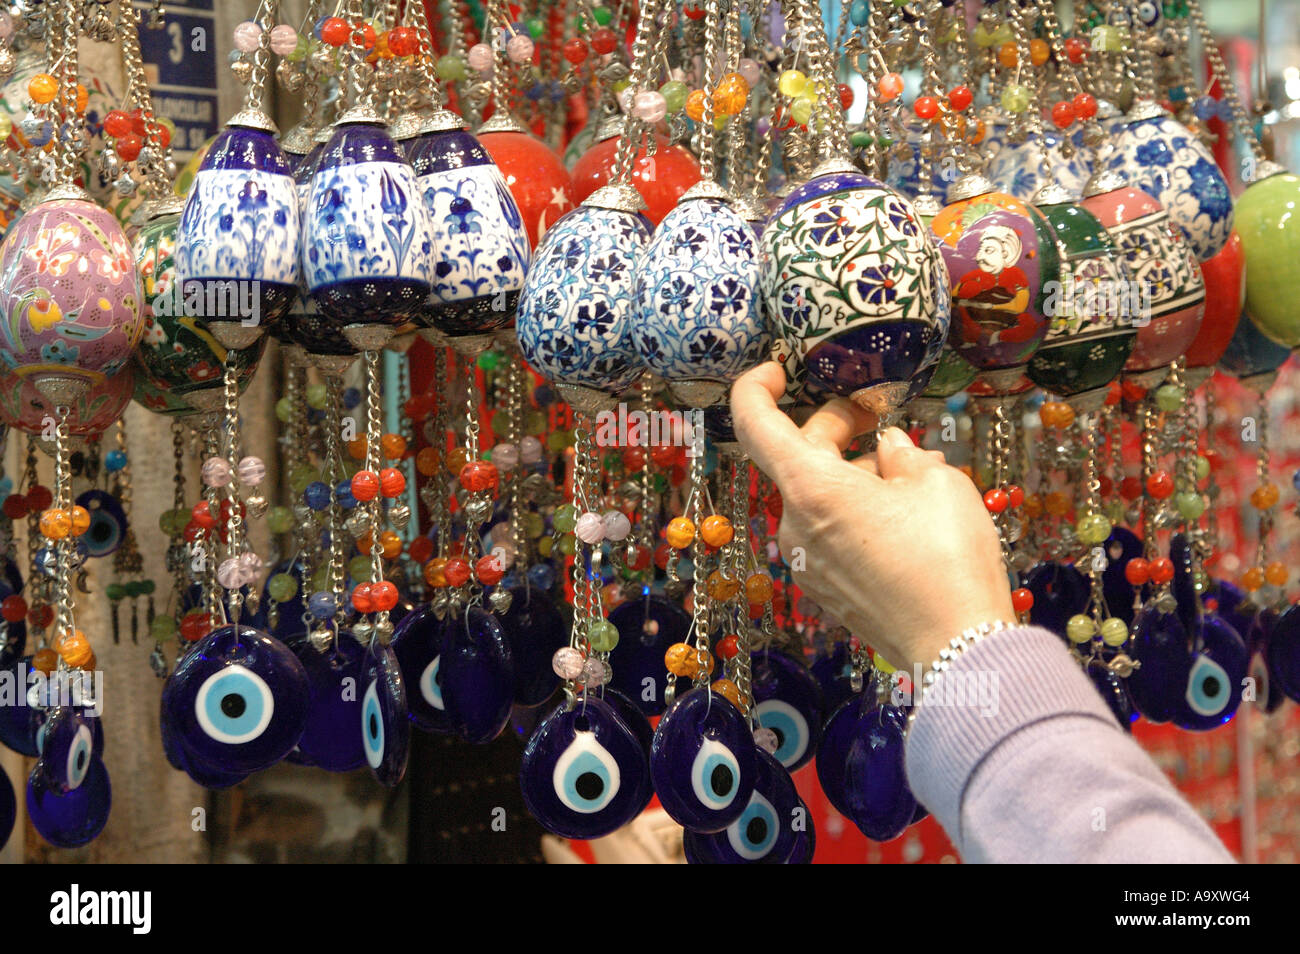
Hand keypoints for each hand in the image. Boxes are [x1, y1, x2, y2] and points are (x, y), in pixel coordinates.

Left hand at [729, 362, 1014, 674]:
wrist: (959, 647)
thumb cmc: (948, 559)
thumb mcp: (938, 481)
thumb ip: (903, 453)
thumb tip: (890, 448)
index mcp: (811, 488)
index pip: (755, 423)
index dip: (756, 386)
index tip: (778, 369)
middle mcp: (794, 525)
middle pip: (797, 456)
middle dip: (834, 427)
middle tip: (878, 416)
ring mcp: (805, 560)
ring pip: (816, 494)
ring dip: (850, 472)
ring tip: (908, 473)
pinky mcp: (823, 587)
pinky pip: (826, 530)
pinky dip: (851, 509)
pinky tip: (899, 514)